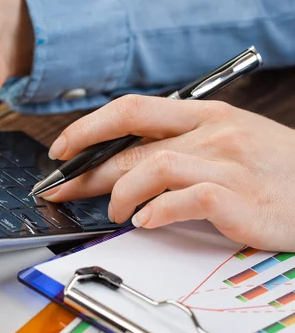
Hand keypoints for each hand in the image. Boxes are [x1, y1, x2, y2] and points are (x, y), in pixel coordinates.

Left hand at [43, 95, 294, 251]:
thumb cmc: (276, 169)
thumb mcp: (229, 139)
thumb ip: (181, 144)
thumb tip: (123, 163)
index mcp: (205, 114)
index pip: (131, 110)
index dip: (88, 127)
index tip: (62, 148)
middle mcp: (212, 133)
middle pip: (130, 146)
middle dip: (85, 170)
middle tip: (59, 190)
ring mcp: (226, 163)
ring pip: (152, 167)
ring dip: (121, 194)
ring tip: (116, 213)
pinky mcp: (238, 198)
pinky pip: (185, 199)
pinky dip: (157, 211)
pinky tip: (146, 223)